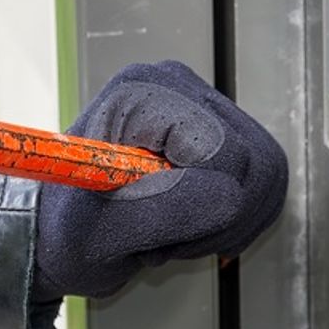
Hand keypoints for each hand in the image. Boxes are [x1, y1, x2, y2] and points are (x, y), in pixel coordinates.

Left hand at [33, 60, 286, 299]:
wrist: (61, 238)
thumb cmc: (66, 230)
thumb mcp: (103, 229)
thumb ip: (164, 208)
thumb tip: (230, 198)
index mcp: (140, 94)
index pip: (222, 148)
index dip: (201, 200)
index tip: (154, 223)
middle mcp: (176, 90)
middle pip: (254, 161)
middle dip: (216, 217)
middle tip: (162, 237)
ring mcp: (203, 111)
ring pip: (266, 175)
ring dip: (224, 224)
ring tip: (170, 232)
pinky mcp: (222, 138)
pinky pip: (263, 187)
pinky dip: (232, 222)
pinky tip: (188, 227)